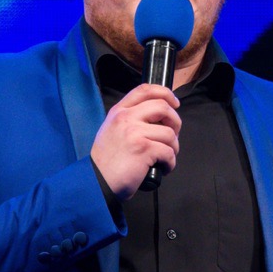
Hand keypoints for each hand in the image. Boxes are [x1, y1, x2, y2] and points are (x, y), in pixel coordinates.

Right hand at [90, 84, 180, 200]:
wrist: (97, 181)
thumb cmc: (107, 161)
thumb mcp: (112, 130)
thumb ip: (130, 119)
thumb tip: (158, 119)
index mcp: (119, 112)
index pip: (145, 90)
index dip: (165, 93)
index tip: (174, 103)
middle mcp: (126, 118)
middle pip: (163, 107)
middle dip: (175, 121)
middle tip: (173, 135)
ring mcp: (135, 133)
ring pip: (169, 133)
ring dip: (174, 147)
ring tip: (165, 158)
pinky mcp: (144, 149)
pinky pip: (169, 152)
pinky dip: (170, 163)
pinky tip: (163, 168)